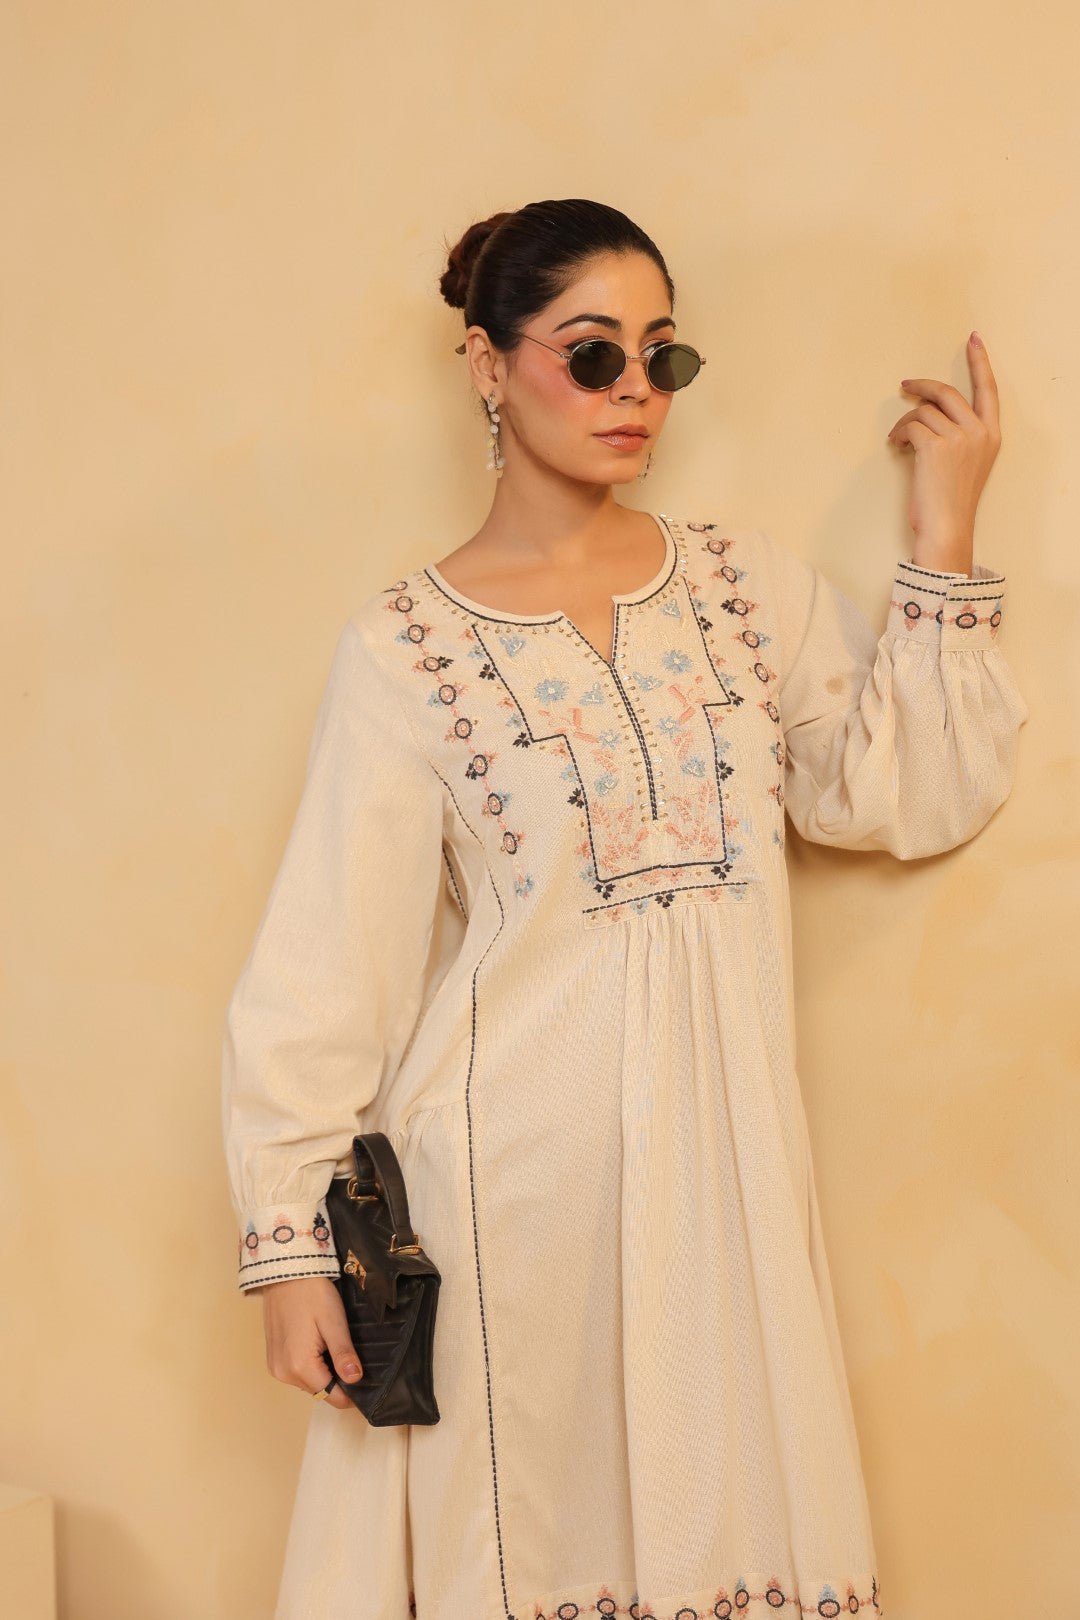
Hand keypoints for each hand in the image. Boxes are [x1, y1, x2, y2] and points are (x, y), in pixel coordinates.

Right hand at [260, 1275, 363, 1410]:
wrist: (285, 1272)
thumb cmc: (311, 1293)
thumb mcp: (333, 1321)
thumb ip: (343, 1354)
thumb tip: (355, 1380)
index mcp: (299, 1366)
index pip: (332, 1396)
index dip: (352, 1393)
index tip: (367, 1383)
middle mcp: (283, 1373)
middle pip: (320, 1391)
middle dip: (338, 1380)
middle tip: (352, 1357)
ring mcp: (275, 1367)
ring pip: (309, 1382)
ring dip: (324, 1372)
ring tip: (335, 1346)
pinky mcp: (273, 1358)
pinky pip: (297, 1372)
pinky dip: (311, 1365)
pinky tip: (319, 1344)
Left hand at [886, 331, 1000, 572]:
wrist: (946, 527)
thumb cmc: (951, 501)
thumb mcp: (967, 463)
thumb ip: (960, 436)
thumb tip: (929, 412)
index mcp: (991, 434)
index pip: (988, 389)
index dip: (979, 362)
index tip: (973, 341)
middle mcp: (979, 431)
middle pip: (947, 392)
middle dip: (922, 386)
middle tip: (905, 385)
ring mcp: (959, 437)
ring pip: (923, 411)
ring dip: (904, 422)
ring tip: (897, 440)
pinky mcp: (935, 445)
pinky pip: (911, 426)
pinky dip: (898, 434)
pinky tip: (896, 447)